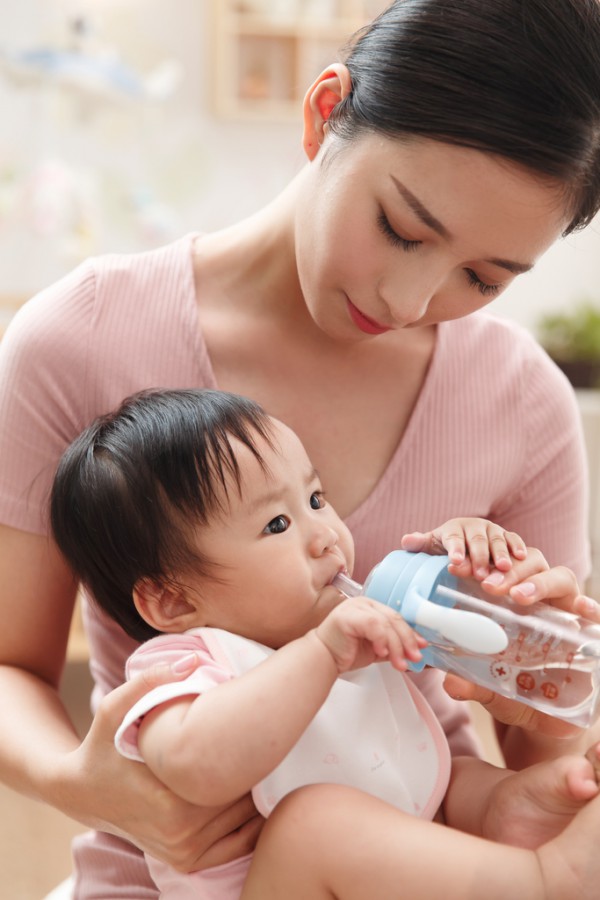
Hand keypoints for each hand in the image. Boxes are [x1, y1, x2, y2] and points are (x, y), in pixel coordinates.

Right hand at [57, 655, 263, 871]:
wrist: (80, 793)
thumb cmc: (100, 745)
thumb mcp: (114, 707)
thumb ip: (150, 681)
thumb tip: (193, 659)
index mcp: (170, 805)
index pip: (235, 782)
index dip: (254, 755)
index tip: (259, 729)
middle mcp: (180, 837)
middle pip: (244, 803)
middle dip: (258, 772)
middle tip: (267, 739)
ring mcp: (183, 854)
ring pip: (244, 824)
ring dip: (257, 795)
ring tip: (261, 760)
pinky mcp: (186, 862)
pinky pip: (236, 847)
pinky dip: (250, 824)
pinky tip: (251, 791)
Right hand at [315, 596, 426, 673]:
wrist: (323, 658)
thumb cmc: (346, 652)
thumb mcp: (376, 648)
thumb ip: (393, 645)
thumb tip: (417, 648)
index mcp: (371, 607)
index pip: (396, 617)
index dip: (411, 633)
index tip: (422, 648)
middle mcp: (364, 603)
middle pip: (394, 619)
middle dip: (407, 641)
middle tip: (415, 658)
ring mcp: (356, 607)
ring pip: (386, 624)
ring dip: (396, 646)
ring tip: (399, 664)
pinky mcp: (348, 615)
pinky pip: (373, 625)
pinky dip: (381, 640)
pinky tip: (381, 653)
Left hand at [401, 517, 526, 579]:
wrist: (468, 543)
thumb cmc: (449, 548)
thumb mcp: (434, 546)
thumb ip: (422, 545)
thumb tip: (406, 542)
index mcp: (454, 528)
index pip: (453, 537)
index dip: (454, 548)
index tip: (454, 561)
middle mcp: (475, 526)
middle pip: (477, 540)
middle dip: (479, 556)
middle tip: (480, 573)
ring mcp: (493, 530)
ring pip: (497, 540)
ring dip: (500, 554)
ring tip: (502, 567)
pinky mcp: (508, 537)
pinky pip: (514, 539)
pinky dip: (517, 547)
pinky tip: (521, 556)